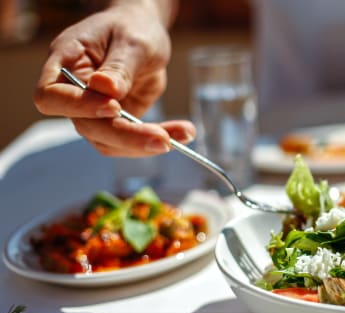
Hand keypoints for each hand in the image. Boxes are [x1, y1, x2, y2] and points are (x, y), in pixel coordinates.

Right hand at [33, 2, 193, 156]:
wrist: (144, 31)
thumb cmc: (132, 27)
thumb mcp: (133, 41)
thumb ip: (120, 66)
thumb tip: (105, 90)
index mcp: (65, 62)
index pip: (51, 96)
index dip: (78, 107)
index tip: (114, 106)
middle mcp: (74, 91)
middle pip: (87, 126)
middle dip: (126, 136)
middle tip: (163, 139)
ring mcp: (94, 110)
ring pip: (109, 141)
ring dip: (145, 144)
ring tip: (184, 133)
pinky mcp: (117, 121)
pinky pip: (132, 140)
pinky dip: (158, 139)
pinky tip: (184, 132)